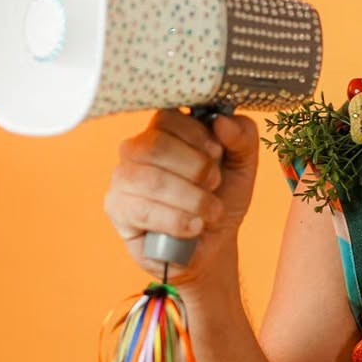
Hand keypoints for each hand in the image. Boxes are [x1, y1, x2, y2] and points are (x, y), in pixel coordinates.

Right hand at [104, 109, 259, 283]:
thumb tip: (222, 122)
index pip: (168, 117)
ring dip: (191, 198)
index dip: (197, 136)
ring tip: (210, 212)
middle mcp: (137, 150)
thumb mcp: (243, 165)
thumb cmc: (222, 198)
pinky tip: (194, 227)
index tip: (217, 154)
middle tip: (214, 184)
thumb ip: (242, 136)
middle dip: (195, 168)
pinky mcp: (118, 209)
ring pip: (149, 179)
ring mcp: (123, 179)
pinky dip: (176, 220)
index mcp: (165, 131)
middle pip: (155, 146)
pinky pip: (142, 210)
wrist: (214, 244)